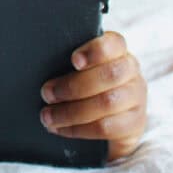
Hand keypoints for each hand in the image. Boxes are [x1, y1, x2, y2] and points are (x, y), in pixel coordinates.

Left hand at [39, 31, 146, 160]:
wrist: (104, 120)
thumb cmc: (80, 85)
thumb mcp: (74, 70)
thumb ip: (65, 63)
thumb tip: (36, 64)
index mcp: (117, 52)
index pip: (114, 44)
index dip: (95, 51)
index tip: (73, 60)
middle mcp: (131, 72)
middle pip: (110, 75)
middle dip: (73, 86)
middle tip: (47, 94)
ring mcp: (136, 98)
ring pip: (108, 103)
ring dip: (71, 111)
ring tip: (47, 116)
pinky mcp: (134, 124)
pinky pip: (107, 127)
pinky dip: (79, 129)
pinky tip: (60, 129)